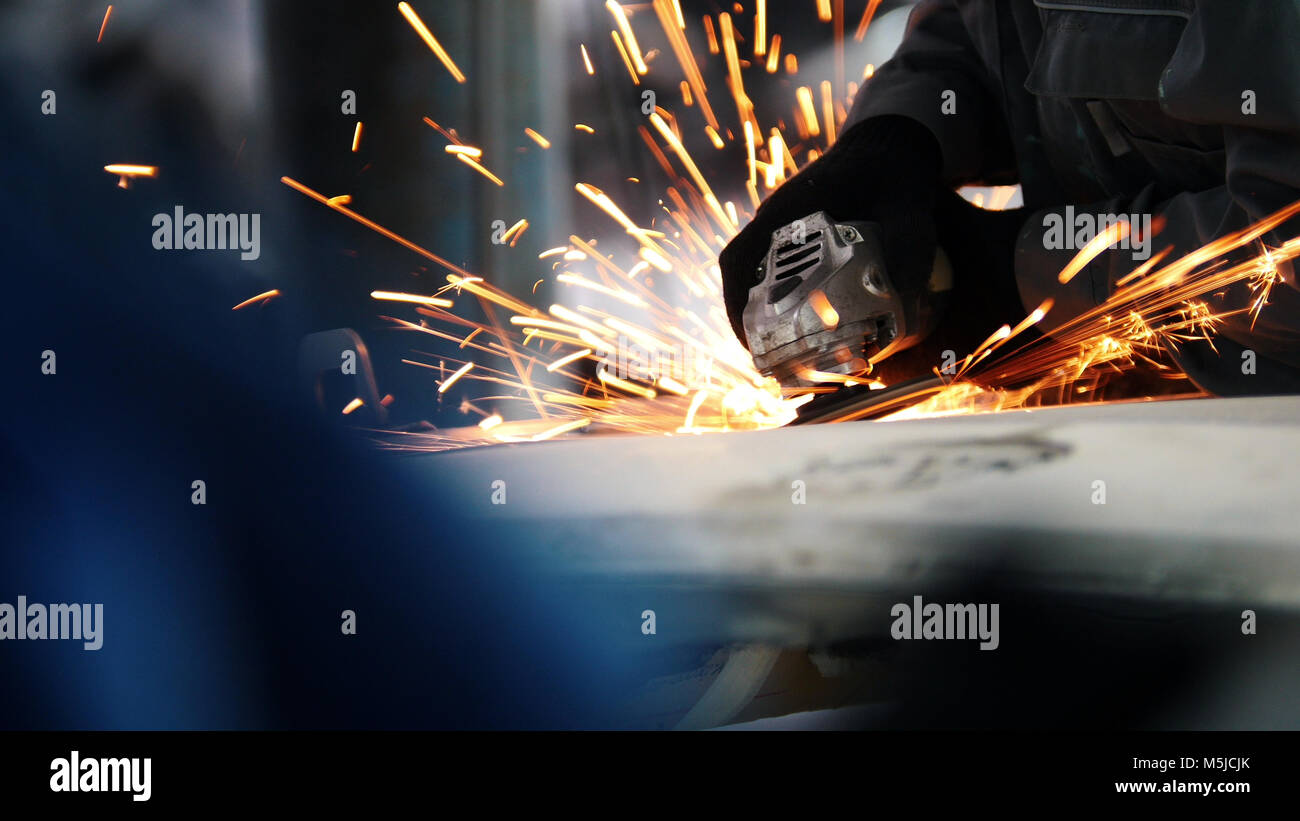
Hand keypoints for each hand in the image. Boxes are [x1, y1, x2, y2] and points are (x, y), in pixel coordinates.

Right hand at [719, 115, 942, 346]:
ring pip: (752, 273)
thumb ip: (908, 251)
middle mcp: (777, 218)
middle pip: (739, 274)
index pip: (739, 260)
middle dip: (745, 320)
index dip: (735, 305)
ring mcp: (783, 225)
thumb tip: (900, 305)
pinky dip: (775, 298)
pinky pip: (771, 267)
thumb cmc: (896, 172)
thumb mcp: (909, 211)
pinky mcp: (796, 232)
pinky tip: (797, 325)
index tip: (750, 340)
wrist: (892, 143)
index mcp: (788, 212)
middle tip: (767, 359)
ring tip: (779, 352)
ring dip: (758, 311)